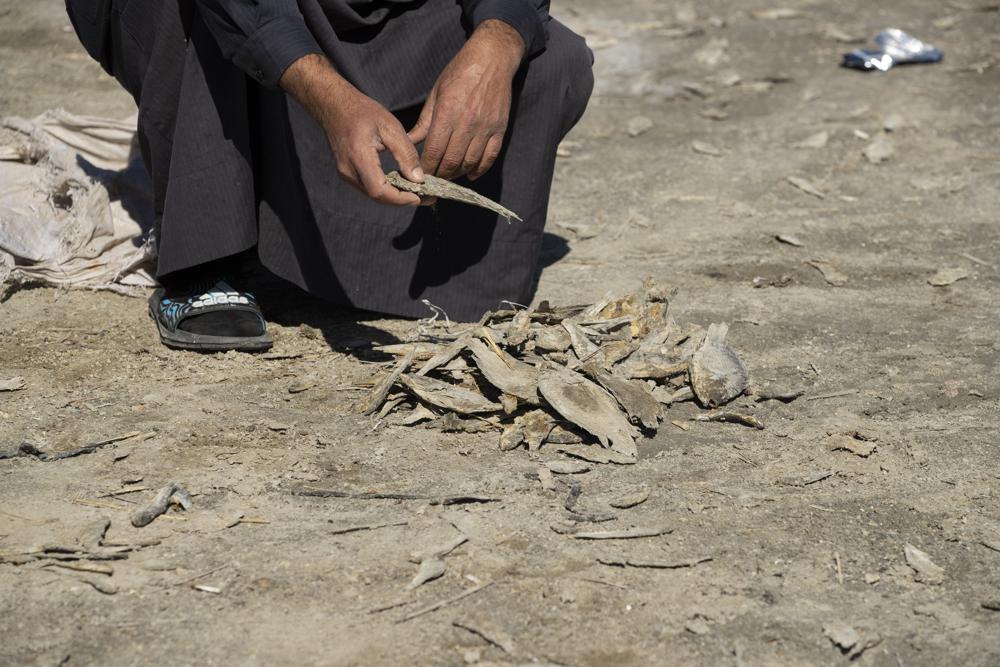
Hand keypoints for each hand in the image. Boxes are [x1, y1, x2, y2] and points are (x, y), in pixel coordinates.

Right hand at [280, 54, 423, 205]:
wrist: (335, 107)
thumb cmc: (363, 112)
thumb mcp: (390, 127)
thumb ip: (406, 154)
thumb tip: (418, 179)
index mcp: (358, 156)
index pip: (379, 190)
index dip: (400, 198)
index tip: (419, 197)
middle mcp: (348, 170)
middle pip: (377, 196)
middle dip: (401, 200)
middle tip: (422, 196)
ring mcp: (345, 174)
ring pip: (373, 195)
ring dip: (394, 196)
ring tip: (414, 190)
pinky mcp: (347, 173)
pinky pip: (368, 188)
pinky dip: (385, 189)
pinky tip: (399, 183)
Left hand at [408, 20, 524, 180]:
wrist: (492, 58)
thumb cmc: (459, 73)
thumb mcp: (436, 93)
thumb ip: (423, 122)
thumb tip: (407, 142)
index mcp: (447, 112)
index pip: (434, 151)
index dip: (426, 168)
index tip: (420, 176)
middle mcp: (467, 122)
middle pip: (451, 161)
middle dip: (440, 175)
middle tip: (433, 181)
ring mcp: (485, 127)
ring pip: (470, 163)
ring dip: (457, 174)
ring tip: (448, 176)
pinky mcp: (499, 129)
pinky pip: (489, 157)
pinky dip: (479, 170)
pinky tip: (470, 174)